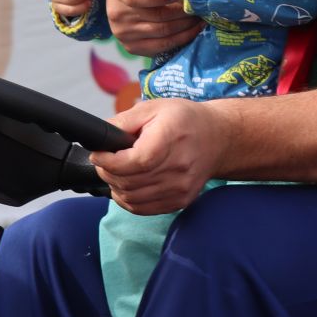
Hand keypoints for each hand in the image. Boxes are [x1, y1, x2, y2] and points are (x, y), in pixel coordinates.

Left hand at [90, 99, 226, 214]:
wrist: (218, 138)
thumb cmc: (185, 120)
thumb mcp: (153, 107)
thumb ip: (123, 122)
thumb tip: (100, 137)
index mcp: (171, 139)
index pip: (134, 161)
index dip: (109, 161)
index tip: (98, 154)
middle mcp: (179, 167)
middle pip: (130, 182)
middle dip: (107, 172)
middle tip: (103, 161)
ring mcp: (181, 188)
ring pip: (132, 199)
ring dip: (116, 187)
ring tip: (115, 171)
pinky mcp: (180, 201)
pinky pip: (143, 208)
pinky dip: (127, 200)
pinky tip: (126, 185)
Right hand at [106, 0, 202, 54]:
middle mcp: (117, 13)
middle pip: (157, 17)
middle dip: (184, 12)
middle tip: (200, 6)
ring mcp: (122, 32)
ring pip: (163, 32)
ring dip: (187, 26)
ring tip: (200, 17)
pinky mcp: (131, 46)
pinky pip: (161, 46)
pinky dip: (181, 39)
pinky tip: (193, 30)